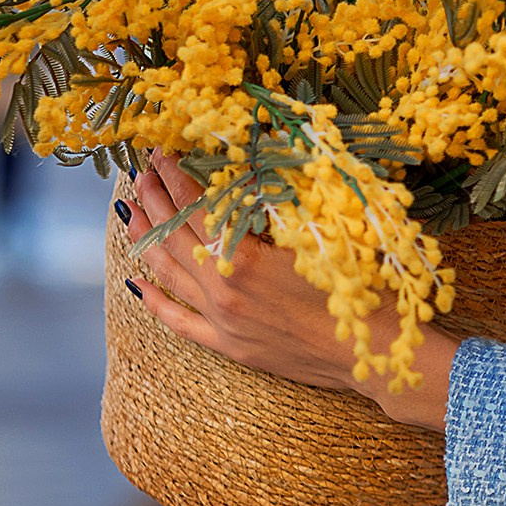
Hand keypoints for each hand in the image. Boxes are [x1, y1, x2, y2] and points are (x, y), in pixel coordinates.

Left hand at [121, 152, 456, 430]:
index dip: (178, 177)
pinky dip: (155, 301)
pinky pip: (180, 323)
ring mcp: (223, 322)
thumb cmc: (361, 287)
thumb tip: (248, 168)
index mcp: (246, 258)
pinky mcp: (230, 346)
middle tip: (141, 172)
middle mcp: (224, 290)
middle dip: (157, 199)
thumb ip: (280, 202)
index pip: (198, 206)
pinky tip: (135, 284)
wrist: (375, 353)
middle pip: (177, 236)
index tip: (162, 152)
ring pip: (170, 274)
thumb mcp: (322, 232)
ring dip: (147, 239)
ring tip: (130, 210)